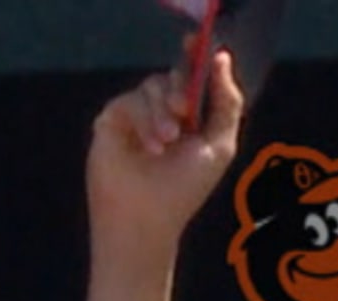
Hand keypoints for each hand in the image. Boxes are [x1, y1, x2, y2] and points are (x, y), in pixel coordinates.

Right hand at [87, 46, 246, 261]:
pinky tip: (150, 146)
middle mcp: (161, 113)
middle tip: (184, 112)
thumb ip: (228, 102)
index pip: (192, 77)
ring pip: (150, 87)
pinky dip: (142, 120)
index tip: (197, 44)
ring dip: (161, 112)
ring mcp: (134, 118)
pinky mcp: (109, 124)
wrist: (146, 220)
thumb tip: (222, 58)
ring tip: (165, 143)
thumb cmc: (185, 189)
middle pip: (171, 76)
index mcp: (188, 116)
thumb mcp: (220, 144)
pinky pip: (127, 101)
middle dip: (181, 89)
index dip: (197, 58)